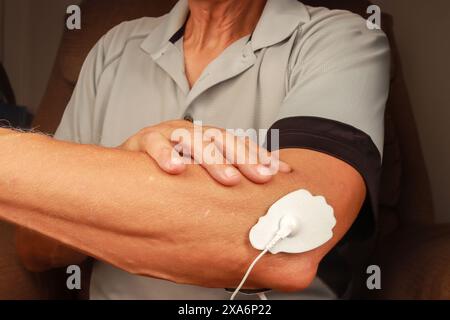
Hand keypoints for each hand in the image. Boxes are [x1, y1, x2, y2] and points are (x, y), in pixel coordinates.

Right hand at [119, 120, 290, 185]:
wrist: (128, 167)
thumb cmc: (171, 169)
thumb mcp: (201, 171)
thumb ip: (228, 174)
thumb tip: (265, 185)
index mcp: (208, 138)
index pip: (238, 144)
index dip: (258, 157)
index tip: (277, 174)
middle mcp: (192, 132)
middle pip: (222, 140)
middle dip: (243, 158)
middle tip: (260, 177)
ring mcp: (169, 133)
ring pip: (193, 139)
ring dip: (212, 158)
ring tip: (228, 178)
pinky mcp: (144, 140)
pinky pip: (155, 145)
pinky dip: (166, 155)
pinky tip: (176, 169)